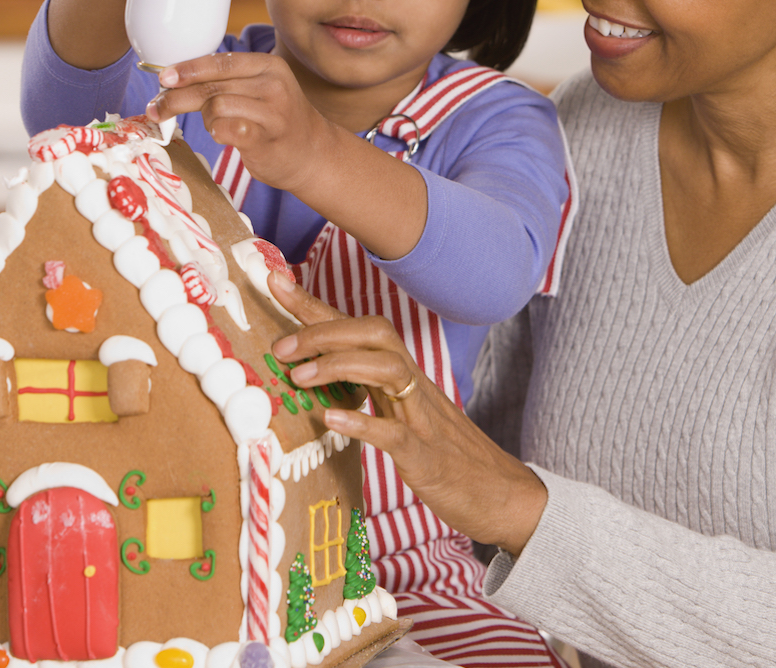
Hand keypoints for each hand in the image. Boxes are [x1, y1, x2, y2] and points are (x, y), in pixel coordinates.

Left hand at [149, 51, 327, 193]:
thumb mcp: (259, 91)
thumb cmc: (277, 122)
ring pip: (216, 106)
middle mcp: (273, 84)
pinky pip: (227, 129)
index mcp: (268, 65)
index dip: (187, 70)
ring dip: (205, 119)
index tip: (164, 79)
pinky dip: (217, 132)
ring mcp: (274, 111)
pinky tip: (222, 135)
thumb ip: (229, 82)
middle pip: (211, 85)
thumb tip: (176, 80)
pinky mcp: (268, 137)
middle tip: (158, 108)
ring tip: (213, 126)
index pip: (219, 62)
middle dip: (178, 97)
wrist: (313, 154)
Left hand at [267, 272, 547, 554]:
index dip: (316, 305)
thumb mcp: (401, 416)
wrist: (498, 493)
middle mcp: (414, 387)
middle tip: (281, 348)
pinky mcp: (427, 457)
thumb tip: (315, 378)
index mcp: (403, 377)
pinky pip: (395, 434)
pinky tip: (331, 420)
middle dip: (326, 330)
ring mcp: (422, 420)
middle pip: (376, 334)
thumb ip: (368, 393)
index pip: (358, 329)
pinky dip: (362, 423)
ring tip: (300, 377)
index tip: (277, 281)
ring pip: (388, 370)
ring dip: (341, 366)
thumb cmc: (445, 456)